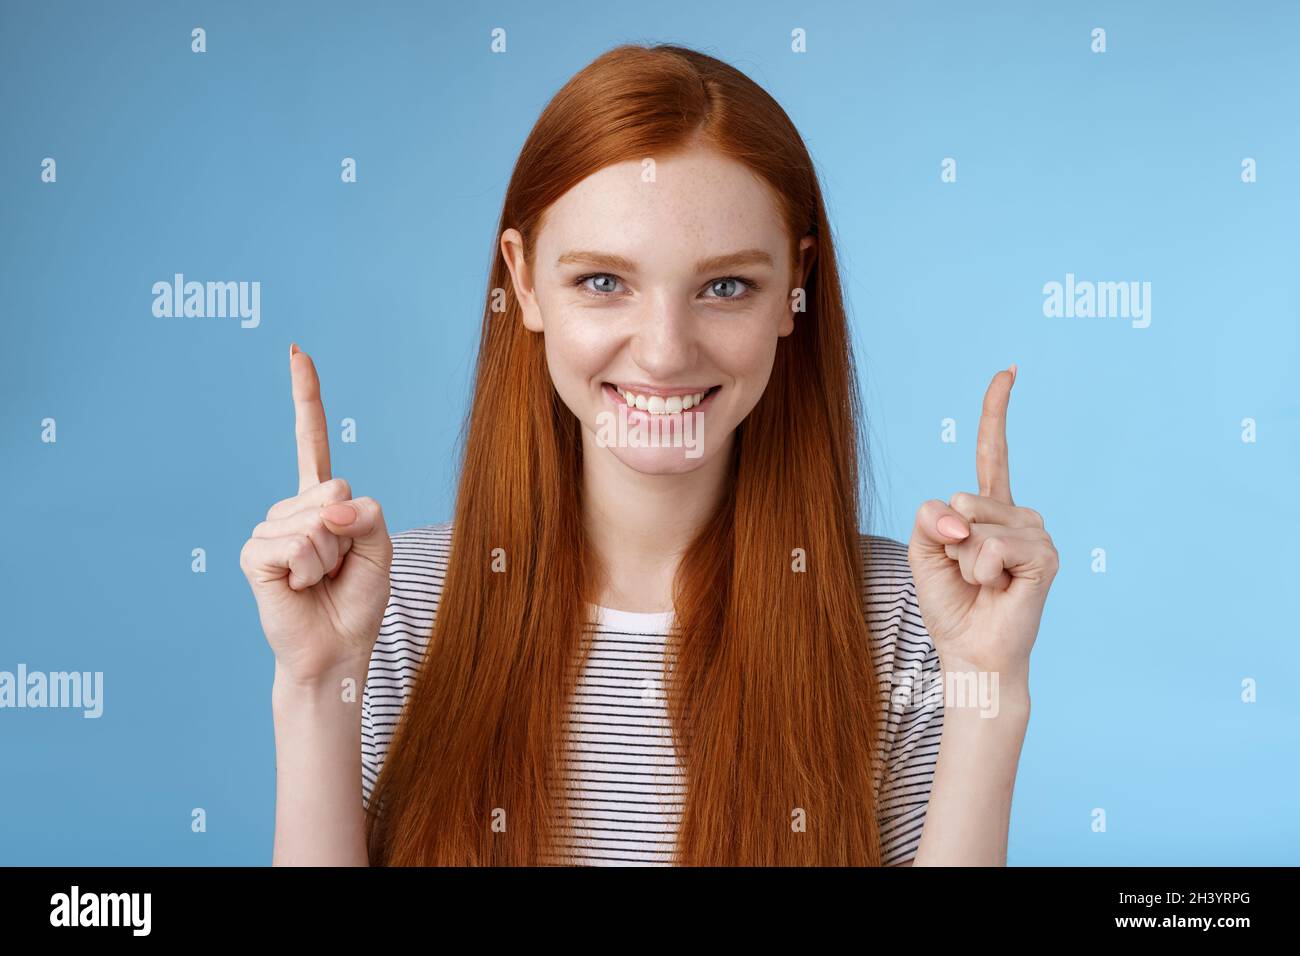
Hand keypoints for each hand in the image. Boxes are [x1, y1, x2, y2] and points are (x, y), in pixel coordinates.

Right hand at [239, 343, 393, 684]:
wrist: (335, 649)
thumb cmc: (356, 601)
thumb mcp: (380, 550)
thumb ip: (369, 515)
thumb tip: (331, 506)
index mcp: (323, 502)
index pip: (313, 441)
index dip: (306, 396)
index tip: (296, 351)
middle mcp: (293, 509)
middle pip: (338, 490)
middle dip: (352, 533)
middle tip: (340, 567)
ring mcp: (269, 528)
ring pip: (319, 521)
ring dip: (331, 557)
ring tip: (320, 580)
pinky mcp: (255, 553)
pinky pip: (298, 544)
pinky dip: (310, 570)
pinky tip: (300, 586)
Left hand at [907, 365, 1058, 681]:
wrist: (969, 650)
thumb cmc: (949, 603)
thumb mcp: (922, 550)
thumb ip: (929, 517)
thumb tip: (961, 517)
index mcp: (988, 509)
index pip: (992, 451)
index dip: (996, 411)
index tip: (1009, 370)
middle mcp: (1017, 515)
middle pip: (962, 498)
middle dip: (948, 540)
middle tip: (965, 572)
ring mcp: (1035, 533)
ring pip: (975, 525)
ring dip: (964, 562)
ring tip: (983, 584)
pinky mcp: (1045, 556)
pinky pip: (991, 547)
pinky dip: (980, 571)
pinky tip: (998, 589)